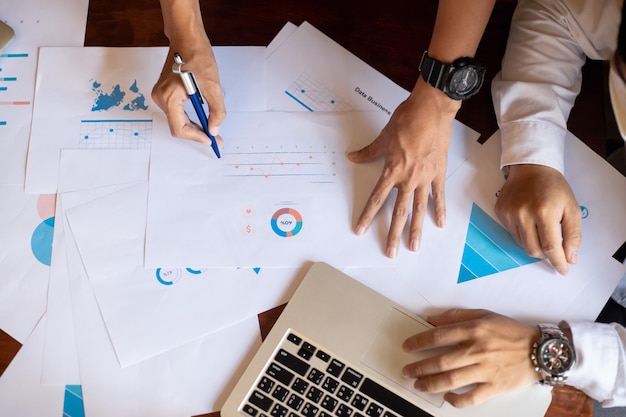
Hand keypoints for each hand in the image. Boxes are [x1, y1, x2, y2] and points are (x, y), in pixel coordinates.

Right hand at [152, 33, 225, 144]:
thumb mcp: (213, 85)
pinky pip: (176, 111)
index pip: (180, 128)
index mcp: (170, 96)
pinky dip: (189, 117)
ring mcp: (160, 95)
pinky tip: (202, 116)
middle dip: (197, 133)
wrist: (186, 37)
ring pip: (177, 120)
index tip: (211, 140)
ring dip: (194, 125)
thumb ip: (216, 110)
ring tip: (211, 126)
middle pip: (178, 126)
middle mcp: (160, 97)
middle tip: (215, 137)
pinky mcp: (164, 92)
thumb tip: (215, 129)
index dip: (196, 137)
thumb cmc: (197, 55)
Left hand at [348, 79, 460, 257]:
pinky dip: (439, 210)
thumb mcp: (384, 135)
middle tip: (391, 252)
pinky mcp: (439, 173)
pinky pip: (438, 196)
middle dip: (394, 234)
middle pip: (399, 212)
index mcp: (392, 170)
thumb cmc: (407, 119)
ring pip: (419, 209)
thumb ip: (369, 151)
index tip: (360, 230)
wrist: (431, 109)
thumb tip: (353, 156)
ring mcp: (425, 178)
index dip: (367, 216)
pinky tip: (440, 224)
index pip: (377, 199)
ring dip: (416, 230)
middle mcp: (408, 179)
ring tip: (414, 247)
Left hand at [402, 309, 539, 407]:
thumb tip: (432, 318)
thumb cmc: (512, 332)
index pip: (438, 336)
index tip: (407, 347)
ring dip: (430, 384)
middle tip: (407, 371)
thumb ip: (456, 316)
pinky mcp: (495, 386)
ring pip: (451, 380)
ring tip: (418, 385)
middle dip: (419, 367)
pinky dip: (456, 401)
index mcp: (474, 330)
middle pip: (440, 361)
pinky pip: (471, 398)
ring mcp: (486, 370)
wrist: (541, 350)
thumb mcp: (484, 314)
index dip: (418, 341)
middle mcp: (478, 350)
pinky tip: (447, 398)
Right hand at [494, 164, 581, 274]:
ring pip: (521, 244)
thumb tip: (570, 258)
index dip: (558, 262)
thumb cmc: (554, 187)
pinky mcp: (500, 212)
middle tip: (554, 250)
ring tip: (541, 231)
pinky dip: (522, 234)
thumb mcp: (571, 208)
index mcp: (544, 212)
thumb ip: (573, 235)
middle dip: (545, 255)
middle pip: (533, 250)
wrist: (531, 167)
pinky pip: (511, 233)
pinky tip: (528, 221)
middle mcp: (523, 214)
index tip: (563, 270)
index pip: (550, 247)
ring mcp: (509, 213)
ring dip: (534, 244)